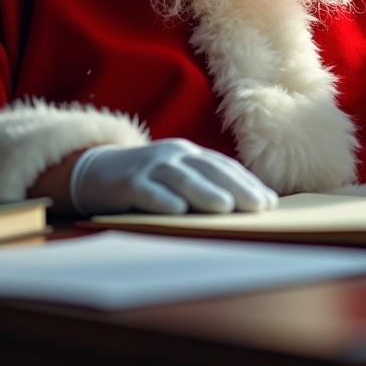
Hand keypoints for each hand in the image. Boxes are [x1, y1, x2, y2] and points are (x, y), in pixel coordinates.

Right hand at [69, 139, 278, 215]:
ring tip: (227, 207)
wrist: (96, 171)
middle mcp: (173, 155)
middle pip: (208, 170)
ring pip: (181, 178)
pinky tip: (177, 210)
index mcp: (189, 155)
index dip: (247, 182)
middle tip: (259, 206)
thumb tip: (241, 207)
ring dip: (205, 192)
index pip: (223, 166)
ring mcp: (150, 167)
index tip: (270, 201)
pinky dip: (162, 199)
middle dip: (236, 187)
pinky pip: (147, 191)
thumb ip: (202, 185)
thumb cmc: (147, 179)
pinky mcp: (127, 182)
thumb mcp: (176, 177)